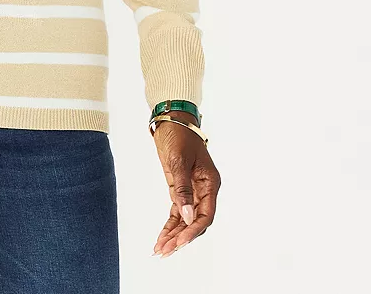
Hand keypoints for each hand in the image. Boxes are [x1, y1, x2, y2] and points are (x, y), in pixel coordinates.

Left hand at [150, 112, 220, 256]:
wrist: (171, 120)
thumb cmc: (179, 135)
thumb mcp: (179, 160)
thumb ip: (183, 188)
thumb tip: (187, 216)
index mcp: (210, 183)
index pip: (206, 215)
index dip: (193, 230)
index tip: (180, 242)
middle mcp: (204, 190)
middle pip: (196, 221)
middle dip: (181, 238)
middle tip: (165, 251)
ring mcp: (192, 190)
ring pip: (185, 220)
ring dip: (174, 235)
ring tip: (160, 250)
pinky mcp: (180, 189)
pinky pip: (177, 212)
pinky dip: (170, 225)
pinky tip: (162, 237)